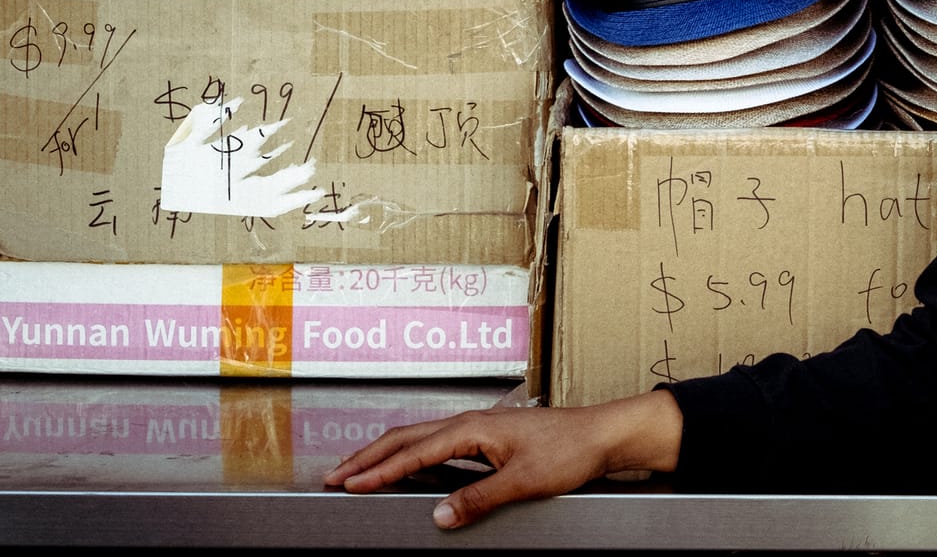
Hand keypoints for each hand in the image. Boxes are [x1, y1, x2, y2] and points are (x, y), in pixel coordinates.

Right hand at [323, 390, 682, 529]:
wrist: (602, 434)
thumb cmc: (569, 450)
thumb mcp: (522, 482)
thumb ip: (477, 499)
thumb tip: (437, 515)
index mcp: (472, 428)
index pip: (412, 452)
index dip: (377, 471)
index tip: (347, 484)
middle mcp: (471, 422)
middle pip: (407, 437)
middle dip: (368, 456)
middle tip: (334, 475)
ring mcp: (479, 427)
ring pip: (420, 438)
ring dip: (387, 454)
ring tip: (360, 469)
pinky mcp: (489, 436)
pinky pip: (438, 443)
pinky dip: (412, 454)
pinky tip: (408, 466)